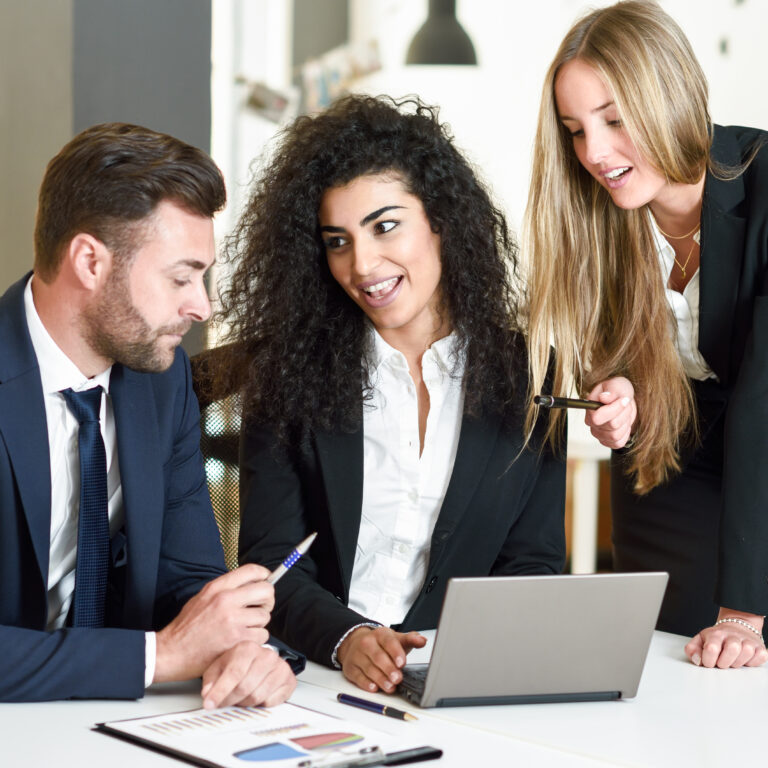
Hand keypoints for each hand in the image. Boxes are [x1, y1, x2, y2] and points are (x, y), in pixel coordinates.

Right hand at [154, 564, 274, 682]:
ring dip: (259, 624)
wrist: (171, 653)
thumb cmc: (186, 628)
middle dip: (267, 600)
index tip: (266, 581)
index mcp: (217, 588)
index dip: (264, 575)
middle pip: (266, 591)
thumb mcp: (202, 597)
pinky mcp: (237, 640)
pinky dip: (255, 640)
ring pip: (265, 616)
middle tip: (260, 608)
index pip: (252, 571)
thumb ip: (225, 589)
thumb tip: (250, 584)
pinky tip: (242, 641)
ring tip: (244, 629)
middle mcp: (226, 600)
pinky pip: (262, 636)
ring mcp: (233, 620)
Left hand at [201, 642, 296, 708]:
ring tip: (240, 696)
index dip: (220, 691)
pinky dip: (260, 704)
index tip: (209, 704)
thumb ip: (211, 680)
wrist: (259, 660)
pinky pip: (270, 702)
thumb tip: (208, 693)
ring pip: (257, 697)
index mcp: (248, 648)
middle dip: (230, 699)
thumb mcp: (219, 666)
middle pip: (244, 688)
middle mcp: (266, 655)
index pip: (234, 673)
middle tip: (224, 702)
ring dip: (245, 702)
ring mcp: (280, 667)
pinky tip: (256, 694)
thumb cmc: (238, 663)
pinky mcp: (289, 679)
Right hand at [337, 627, 426, 692]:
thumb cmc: (380, 644)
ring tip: (390, 687)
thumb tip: (422, 640)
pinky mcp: (350, 668)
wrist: (356, 642)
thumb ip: (410, 640)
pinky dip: (365, 683)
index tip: (402, 662)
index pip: (388, 642)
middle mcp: (367, 643)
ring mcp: (357, 655)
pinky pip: (358, 676)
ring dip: (380, 679)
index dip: (395, 652)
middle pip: (378, 656)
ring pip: (369, 668)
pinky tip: (374, 687)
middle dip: (388, 669)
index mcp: (380, 634)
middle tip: (398, 678)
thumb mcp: (395, 639)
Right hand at [584, 377, 636, 448]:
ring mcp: (598, 434)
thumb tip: (603, 398)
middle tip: (626, 404)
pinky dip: (625, 434)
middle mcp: (591, 423)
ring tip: (625, 414)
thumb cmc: (618, 391)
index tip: (624, 399)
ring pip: (616, 436)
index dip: (614, 410)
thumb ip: (611, 390)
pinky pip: (618, 443)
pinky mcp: (607, 441)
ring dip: (626, 424)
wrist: (623, 400)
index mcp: (590, 408)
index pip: (597, 418)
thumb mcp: (617, 384)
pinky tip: (624, 425)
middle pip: (612, 426)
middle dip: (624, 414)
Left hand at [685, 609, 766, 668]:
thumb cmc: (717, 638)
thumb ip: (692, 649)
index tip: (708, 662)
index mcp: (715, 634)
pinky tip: (745, 660)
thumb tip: (697, 660)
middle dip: (725, 662)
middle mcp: (732, 635)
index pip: (712, 648)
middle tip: (721, 663)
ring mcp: (747, 640)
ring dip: (738, 662)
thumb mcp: (700, 640)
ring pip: (747, 652)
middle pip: (732, 648)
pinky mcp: (759, 647)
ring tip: (732, 661)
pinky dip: (753, 662)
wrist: (736, 626)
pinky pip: (760, 657)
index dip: (708, 660)